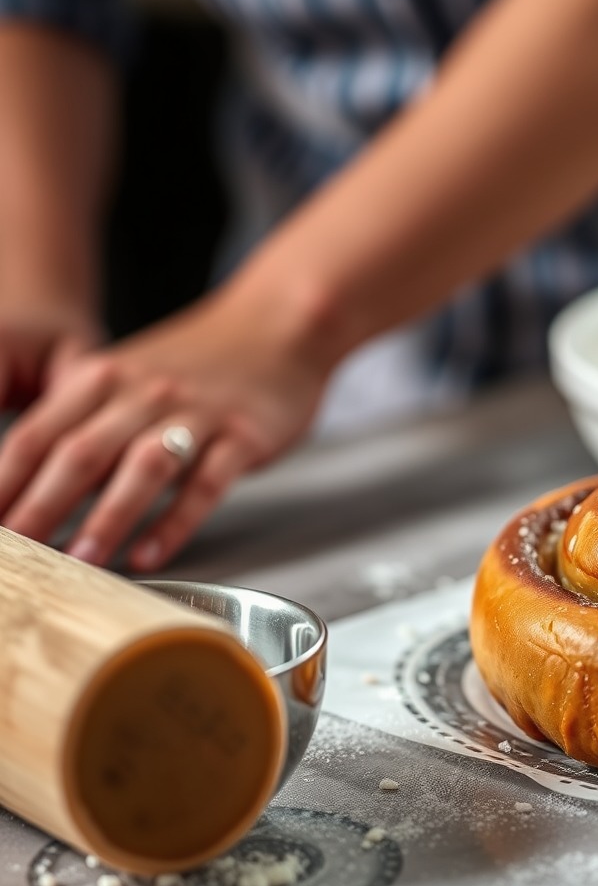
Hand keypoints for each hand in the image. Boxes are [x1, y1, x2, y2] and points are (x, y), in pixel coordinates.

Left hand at [0, 291, 331, 569]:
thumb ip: (88, 423)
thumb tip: (39, 486)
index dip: (3, 482)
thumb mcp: (132, 376)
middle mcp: (144, 393)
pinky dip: (175, 521)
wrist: (282, 324)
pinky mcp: (243, 436)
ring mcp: (196, 414)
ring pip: (142, 467)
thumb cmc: (204, 359)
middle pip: (80, 452)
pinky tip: (151, 554)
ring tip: (81, 561)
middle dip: (40, 507)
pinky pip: (205, 484)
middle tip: (14, 554)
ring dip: (107, 517)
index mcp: (104, 378)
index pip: (37, 434)